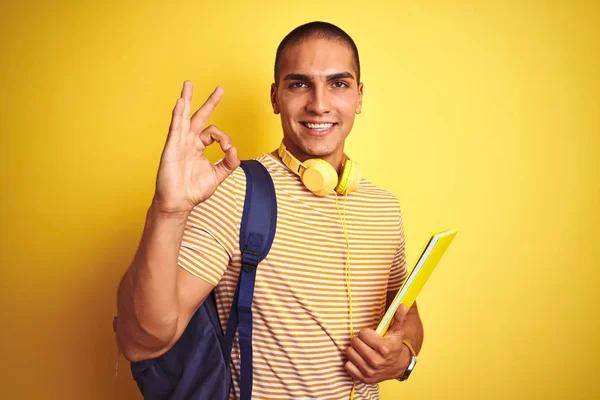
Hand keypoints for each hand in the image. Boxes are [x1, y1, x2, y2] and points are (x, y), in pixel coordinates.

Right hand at [153, 81, 239, 213]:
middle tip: (219, 88)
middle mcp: (188, 142)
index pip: (214, 133)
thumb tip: (235, 150)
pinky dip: (178, 114)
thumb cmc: (193, 190)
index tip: (229, 150)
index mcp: (198, 147)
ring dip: (186, 100)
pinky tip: (180, 102)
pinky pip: (175, 128)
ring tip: (188, 84)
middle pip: (199, 117)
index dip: (225, 138)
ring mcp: (179, 143)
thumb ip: (228, 163)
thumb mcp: (217, 175)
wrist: (178, 203)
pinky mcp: (171, 148)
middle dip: (209, 102)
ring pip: (184, 117)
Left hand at [344, 304, 410, 383]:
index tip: (372, 335)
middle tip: (366, 342)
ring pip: (349, 352)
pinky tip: (360, 359)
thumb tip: (402, 305)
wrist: (397, 367)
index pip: (362, 333)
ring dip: (354, 350)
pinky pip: (347, 365)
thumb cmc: (394, 346)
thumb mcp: (397, 332)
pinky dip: (351, 362)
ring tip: (363, 350)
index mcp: (384, 349)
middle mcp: (376, 361)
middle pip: (354, 342)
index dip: (366, 332)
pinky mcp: (363, 378)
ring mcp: (369, 371)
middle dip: (359, 340)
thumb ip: (398, 318)